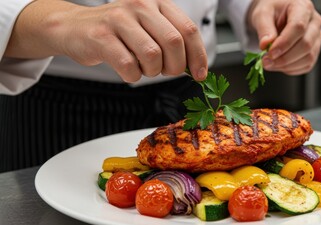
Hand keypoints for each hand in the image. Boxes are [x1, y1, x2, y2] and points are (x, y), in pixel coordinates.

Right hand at [6, 0, 207, 81]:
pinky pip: (128, 65)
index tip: (200, 74)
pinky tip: (128, 70)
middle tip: (166, 72)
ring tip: (143, 68)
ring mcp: (119, 19)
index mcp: (157, 3)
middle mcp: (140, 5)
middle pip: (174, 42)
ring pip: (152, 55)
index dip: (198, 55)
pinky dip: (132, 76)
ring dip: (151, 71)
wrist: (75, 28)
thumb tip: (196, 67)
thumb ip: (172, 42)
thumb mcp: (149, 28)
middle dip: (175, 66)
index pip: (188, 30)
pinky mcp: (101, 36)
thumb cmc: (118, 32)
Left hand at [247, 0, 320, 74]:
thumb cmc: (272, 11)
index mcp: (303, 7)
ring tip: (270, 63)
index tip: (270, 53)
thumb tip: (266, 45)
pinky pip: (306, 65)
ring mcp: (317, 37)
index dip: (284, 43)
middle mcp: (314, 22)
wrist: (276, 15)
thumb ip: (264, 28)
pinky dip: (291, 69)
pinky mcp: (314, 50)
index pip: (298, 27)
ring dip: (287, 66)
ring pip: (308, 58)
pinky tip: (279, 65)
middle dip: (284, 58)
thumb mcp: (263, 13)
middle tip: (266, 61)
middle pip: (306, 45)